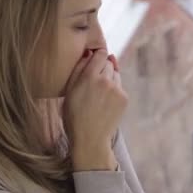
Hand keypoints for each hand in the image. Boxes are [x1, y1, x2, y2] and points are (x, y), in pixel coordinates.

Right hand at [63, 49, 127, 170]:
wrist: (90, 139)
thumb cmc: (74, 115)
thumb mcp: (69, 91)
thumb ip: (78, 69)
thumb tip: (89, 53)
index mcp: (89, 76)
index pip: (100, 53)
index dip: (97, 56)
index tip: (93, 61)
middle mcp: (105, 80)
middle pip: (108, 63)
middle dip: (102, 68)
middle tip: (93, 83)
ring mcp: (117, 89)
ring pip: (115, 74)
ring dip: (109, 78)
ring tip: (98, 94)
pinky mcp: (124, 98)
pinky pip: (120, 86)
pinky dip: (114, 90)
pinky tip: (105, 102)